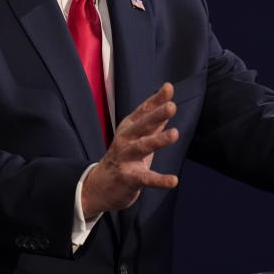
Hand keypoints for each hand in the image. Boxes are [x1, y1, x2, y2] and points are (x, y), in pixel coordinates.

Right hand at [81, 83, 179, 217]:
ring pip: (142, 147)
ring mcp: (125, 158)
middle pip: (142, 125)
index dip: (156, 99)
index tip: (169, 88)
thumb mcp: (138, 137)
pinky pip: (145, 178)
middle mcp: (126, 139)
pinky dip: (159, 180)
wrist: (99, 186)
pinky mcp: (128, 177)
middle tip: (171, 107)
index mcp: (129, 128)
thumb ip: (154, 122)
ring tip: (174, 134)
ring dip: (158, 140)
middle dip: (156, 115)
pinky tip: (173, 180)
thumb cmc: (123, 157)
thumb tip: (168, 104)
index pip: (144, 111)